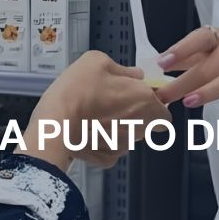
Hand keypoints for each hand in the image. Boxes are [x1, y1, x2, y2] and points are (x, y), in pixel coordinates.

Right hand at [19, 51, 172, 170]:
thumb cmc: (74, 94)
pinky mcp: (108, 158)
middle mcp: (140, 124)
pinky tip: (88, 130)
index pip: (163, 103)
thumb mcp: (95, 61)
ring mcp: (125, 144)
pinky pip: (111, 148)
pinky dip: (102, 141)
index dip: (151, 98)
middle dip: (135, 112)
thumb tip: (132, 73)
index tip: (137, 94)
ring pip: (130, 135)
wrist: (54, 126)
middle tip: (112, 102)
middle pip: (148, 120)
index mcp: (143, 98)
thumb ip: (122, 67)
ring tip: (95, 114)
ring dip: (118, 126)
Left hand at [155, 26, 218, 117]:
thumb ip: (188, 57)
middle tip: (163, 96)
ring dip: (208, 91)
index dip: (180, 49)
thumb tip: (156, 66)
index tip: (162, 62)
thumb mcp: (215, 49)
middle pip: (208, 66)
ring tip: (188, 102)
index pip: (200, 38)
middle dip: (183, 82)